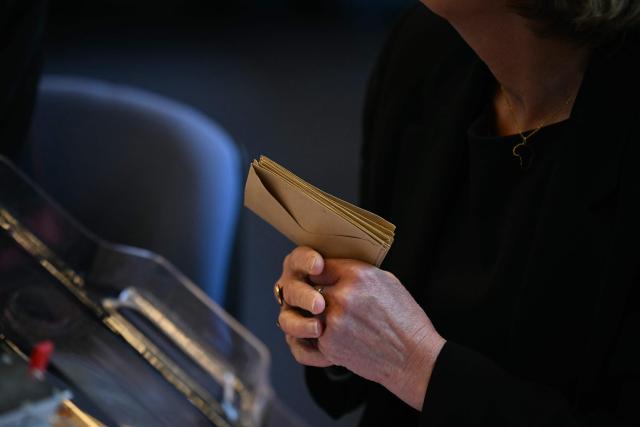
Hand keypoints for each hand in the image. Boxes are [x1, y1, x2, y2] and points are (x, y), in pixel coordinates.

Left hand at [275, 246, 445, 409]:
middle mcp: (342, 296)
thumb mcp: (386, 281)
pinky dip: (319, 338)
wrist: (413, 357)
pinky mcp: (329, 346)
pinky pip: (310, 336)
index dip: (320, 273)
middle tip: (324, 302)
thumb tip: (334, 268)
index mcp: (357, 275)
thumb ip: (356, 272)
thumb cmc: (404, 318)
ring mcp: (333, 322)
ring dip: (314, 317)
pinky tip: (337, 338)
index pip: (320, 265)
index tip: (321, 279)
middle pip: (310, 289)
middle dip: (315, 296)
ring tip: (330, 321)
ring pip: (308, 313)